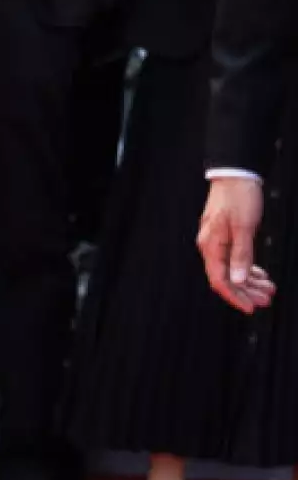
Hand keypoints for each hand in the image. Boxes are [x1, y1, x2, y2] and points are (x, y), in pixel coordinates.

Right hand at [199, 176, 275, 311]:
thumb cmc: (238, 196)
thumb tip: (238, 279)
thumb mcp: (244, 227)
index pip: (220, 280)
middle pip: (227, 277)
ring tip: (268, 288)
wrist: (236, 172)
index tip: (250, 307)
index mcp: (212, 246)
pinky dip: (248, 268)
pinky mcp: (226, 235)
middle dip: (247, 291)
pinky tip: (260, 274)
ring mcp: (218, 240)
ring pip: (233, 269)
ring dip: (250, 281)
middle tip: (266, 299)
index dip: (235, 296)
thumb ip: (241, 255)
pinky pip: (235, 258)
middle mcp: (211, 246)